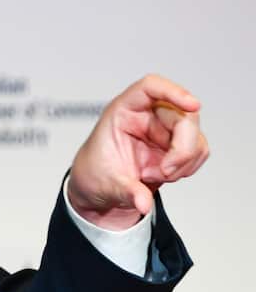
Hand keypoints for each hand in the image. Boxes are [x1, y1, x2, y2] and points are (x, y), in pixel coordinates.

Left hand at [68, 75, 208, 230]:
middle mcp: (146, 116)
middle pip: (182, 115)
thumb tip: (143, 203)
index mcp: (123, 112)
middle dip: (182, 147)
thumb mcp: (106, 183)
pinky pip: (197, 151)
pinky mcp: (175, 146)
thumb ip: (127, 192)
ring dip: (184, 161)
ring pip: (194, 135)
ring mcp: (163, 130)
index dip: (173, 91)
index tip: (192, 105)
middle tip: (166, 172)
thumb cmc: (95, 173)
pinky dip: (188, 167)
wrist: (99, 188)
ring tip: (157, 175)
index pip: (150, 88)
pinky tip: (165, 175)